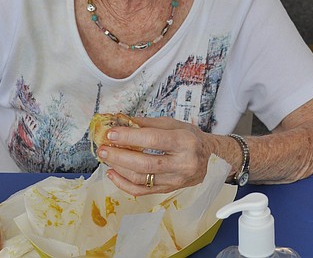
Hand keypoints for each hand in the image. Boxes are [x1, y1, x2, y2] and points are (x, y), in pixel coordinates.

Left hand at [95, 117, 210, 194]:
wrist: (209, 157)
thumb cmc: (190, 137)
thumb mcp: (173, 124)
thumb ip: (147, 124)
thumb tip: (120, 121)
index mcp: (186, 142)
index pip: (154, 140)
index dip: (130, 137)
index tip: (111, 134)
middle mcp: (183, 163)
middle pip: (146, 164)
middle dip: (120, 156)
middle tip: (103, 149)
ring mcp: (176, 180)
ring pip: (142, 179)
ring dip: (119, 169)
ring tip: (106, 159)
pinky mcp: (169, 190)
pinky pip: (142, 191)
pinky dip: (123, 184)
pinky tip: (113, 174)